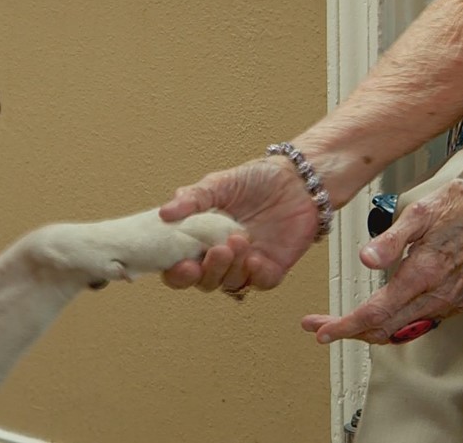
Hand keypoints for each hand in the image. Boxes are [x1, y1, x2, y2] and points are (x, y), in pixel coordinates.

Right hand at [159, 157, 320, 290]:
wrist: (298, 178)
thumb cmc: (257, 179)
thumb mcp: (219, 183)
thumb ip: (192, 199)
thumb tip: (164, 212)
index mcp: (202, 239)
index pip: (180, 266)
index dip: (177, 272)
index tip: (180, 263)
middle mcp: (222, 256)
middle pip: (204, 281)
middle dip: (206, 271)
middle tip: (216, 250)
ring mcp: (247, 264)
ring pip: (231, 282)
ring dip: (232, 267)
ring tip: (238, 239)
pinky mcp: (272, 267)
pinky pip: (260, 282)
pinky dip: (255, 275)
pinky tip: (254, 258)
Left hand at [302, 176, 462, 343]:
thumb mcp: (420, 212)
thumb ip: (390, 240)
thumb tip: (366, 259)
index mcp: (423, 275)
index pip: (375, 313)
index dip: (344, 326)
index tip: (321, 331)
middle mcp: (436, 296)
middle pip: (383, 329)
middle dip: (348, 331)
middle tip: (319, 326)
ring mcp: (447, 301)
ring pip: (399, 330)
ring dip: (368, 330)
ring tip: (341, 323)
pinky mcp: (453, 300)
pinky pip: (415, 323)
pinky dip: (390, 324)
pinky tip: (376, 315)